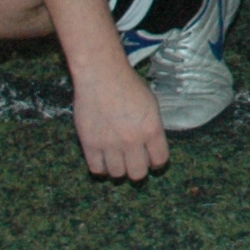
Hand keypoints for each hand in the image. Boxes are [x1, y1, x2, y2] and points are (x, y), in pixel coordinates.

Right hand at [71, 58, 169, 181]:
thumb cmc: (128, 85)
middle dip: (138, 170)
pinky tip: (104, 159)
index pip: (160, 160)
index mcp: (152, 129)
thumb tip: (151, 147)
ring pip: (117, 174)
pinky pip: (97, 169)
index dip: (157, 162)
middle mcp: (132, 141)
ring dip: (119, 169)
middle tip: (134, 162)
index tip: (152, 160)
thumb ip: (152, 128)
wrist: (101, 75)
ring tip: (118, 159)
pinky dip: (101, 167)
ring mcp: (110, 144)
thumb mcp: (151, 104)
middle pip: (138, 173)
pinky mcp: (90, 145)